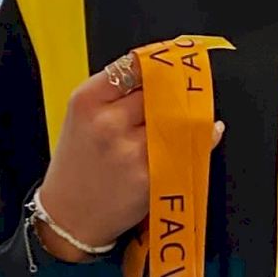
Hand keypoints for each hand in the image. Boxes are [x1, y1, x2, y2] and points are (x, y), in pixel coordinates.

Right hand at [36, 52, 223, 260]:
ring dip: (192, 112)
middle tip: (192, 88)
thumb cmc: (78, 165)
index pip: (134, 66)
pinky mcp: (150, 174)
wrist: (69, 217)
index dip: (161, 63)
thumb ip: (116, 94)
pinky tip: (208, 131)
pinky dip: (205, 136)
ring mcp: (129, 150)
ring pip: (178, 116)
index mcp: (87, 101)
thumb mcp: (83, 119)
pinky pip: (189, 146)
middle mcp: (107, 122)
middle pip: (160, 90)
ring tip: (199, 110)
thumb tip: (165, 74)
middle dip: (176, 91)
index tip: (177, 60)